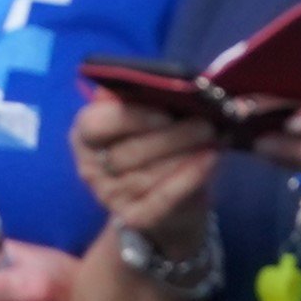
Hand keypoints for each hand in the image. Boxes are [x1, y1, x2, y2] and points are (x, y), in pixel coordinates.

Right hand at [72, 82, 219, 256]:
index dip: (130, 118)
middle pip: (127, 153)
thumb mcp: (150, 118)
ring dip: (185, 154)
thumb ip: (151, 100)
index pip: (94, 125)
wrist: (169, 203)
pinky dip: (189, 177)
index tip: (165, 113)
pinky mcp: (136, 218)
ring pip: (147, 175)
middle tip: (206, 123)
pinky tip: (210, 159)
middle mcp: (92, 168)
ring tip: (214, 137)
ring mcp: (111, 197)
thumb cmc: (157, 145)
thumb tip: (173, 82)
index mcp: (86, 135)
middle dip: (171, 137)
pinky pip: (163, 198)